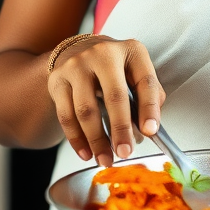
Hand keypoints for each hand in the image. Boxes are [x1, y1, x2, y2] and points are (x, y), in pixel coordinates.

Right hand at [47, 35, 164, 166]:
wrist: (76, 49)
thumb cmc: (113, 66)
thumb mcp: (134, 69)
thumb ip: (147, 94)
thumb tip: (150, 126)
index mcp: (130, 50)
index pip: (144, 81)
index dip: (149, 108)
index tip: (150, 132)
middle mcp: (103, 53)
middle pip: (114, 96)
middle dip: (121, 129)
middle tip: (125, 152)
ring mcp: (77, 65)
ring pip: (86, 110)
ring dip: (97, 140)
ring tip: (106, 159)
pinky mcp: (58, 80)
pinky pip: (66, 116)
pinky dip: (77, 139)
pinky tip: (86, 153)